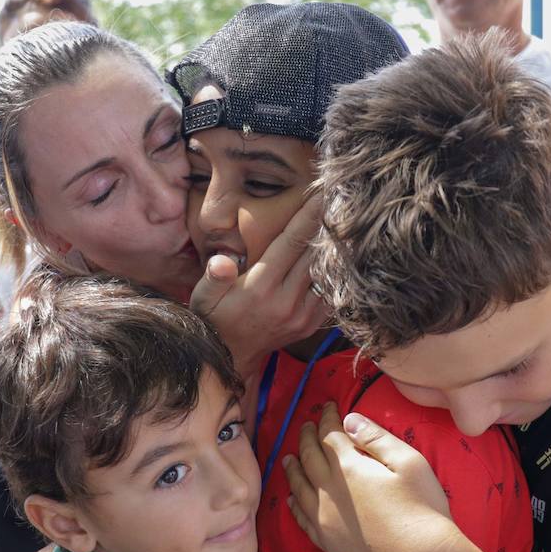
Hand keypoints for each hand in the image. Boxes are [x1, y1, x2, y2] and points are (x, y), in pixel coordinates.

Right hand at [191, 194, 329, 374]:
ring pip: (328, 272)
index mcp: (260, 287)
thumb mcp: (204, 296)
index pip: (292, 242)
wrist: (231, 358)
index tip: (322, 193)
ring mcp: (302, 315)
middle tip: (341, 199)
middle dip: (327, 224)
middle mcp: (286, 301)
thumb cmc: (215, 318)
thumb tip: (222, 261)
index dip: (308, 215)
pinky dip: (337, 272)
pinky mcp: (311, 324)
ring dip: (337, 248)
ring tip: (346, 222)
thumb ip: (214, 276)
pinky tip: (341, 254)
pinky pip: (331, 292)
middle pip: (316, 253)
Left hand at [282, 403, 455, 551]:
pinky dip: (294, 503)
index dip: (327, 417)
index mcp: (348, 466)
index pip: (328, 434)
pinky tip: (293, 498)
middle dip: (306, 437)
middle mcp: (328, 490)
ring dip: (293, 468)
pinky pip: (301, 518)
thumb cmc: (422, 506)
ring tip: (290, 457)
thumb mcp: (408, 461)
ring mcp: (323, 517)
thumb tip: (349, 420)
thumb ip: (376, 438)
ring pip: (298, 486)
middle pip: (308, 457)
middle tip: (306, 426)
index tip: (329, 407)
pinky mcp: (326, 541)